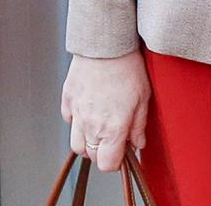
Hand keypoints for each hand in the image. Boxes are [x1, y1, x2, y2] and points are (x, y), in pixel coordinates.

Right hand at [61, 50, 149, 172]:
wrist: (105, 46)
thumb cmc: (128, 69)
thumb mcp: (143, 99)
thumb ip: (139, 126)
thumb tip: (138, 144)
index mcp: (112, 128)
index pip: (108, 164)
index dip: (116, 162)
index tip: (123, 151)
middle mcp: (91, 125)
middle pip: (91, 156)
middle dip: (103, 151)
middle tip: (114, 136)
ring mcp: (76, 114)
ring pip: (76, 144)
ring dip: (88, 141)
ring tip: (101, 126)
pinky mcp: (67, 101)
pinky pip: (69, 121)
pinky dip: (77, 122)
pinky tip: (90, 109)